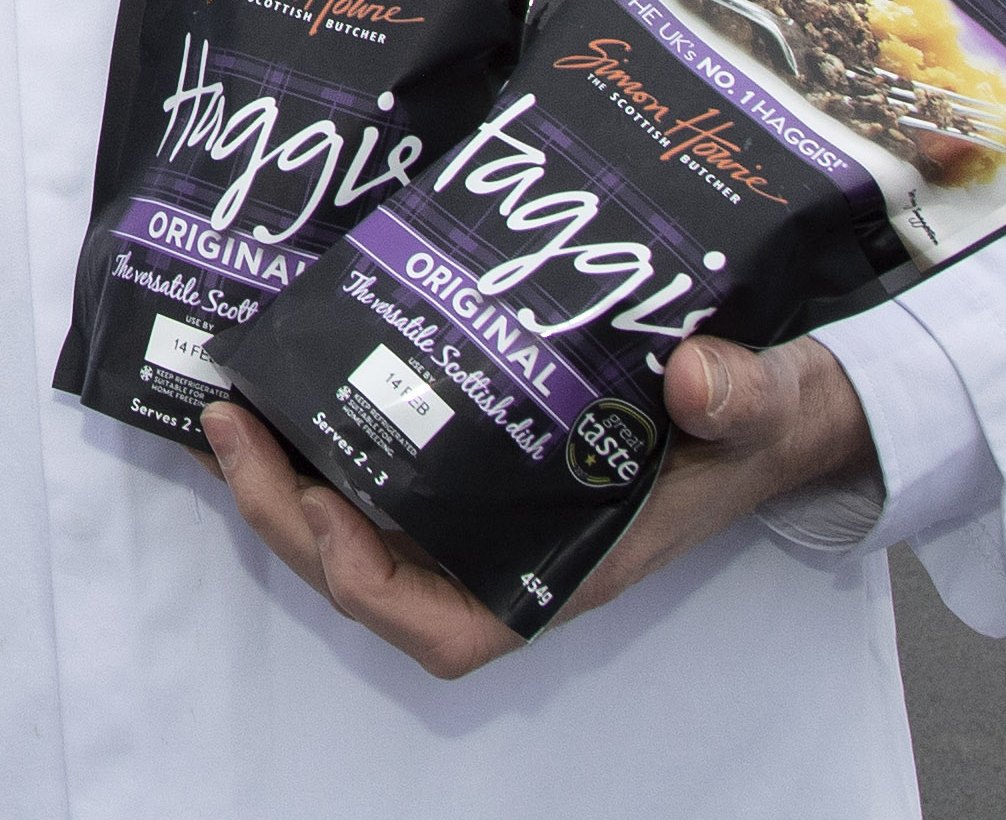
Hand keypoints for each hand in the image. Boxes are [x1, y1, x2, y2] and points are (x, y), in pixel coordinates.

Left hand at [199, 334, 872, 680]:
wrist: (775, 401)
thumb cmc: (762, 422)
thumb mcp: (764, 405)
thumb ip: (740, 395)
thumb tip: (696, 376)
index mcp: (563, 569)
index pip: (444, 629)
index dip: (367, 582)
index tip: (324, 503)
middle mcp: (510, 555)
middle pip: (371, 577)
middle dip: (287, 517)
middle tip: (230, 427)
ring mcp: (487, 516)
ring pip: (360, 534)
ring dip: (288, 485)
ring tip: (235, 411)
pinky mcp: (477, 467)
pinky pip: (381, 485)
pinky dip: (328, 449)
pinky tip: (294, 389)